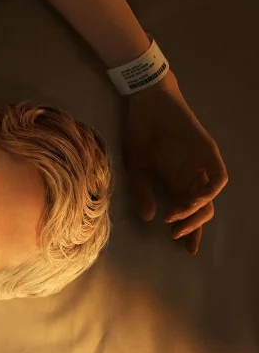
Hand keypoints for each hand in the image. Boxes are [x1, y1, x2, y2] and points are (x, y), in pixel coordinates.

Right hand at [122, 73, 226, 253]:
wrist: (148, 103)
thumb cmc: (139, 133)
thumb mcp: (135, 167)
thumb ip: (142, 193)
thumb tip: (149, 218)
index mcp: (175, 181)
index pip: (187, 212)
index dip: (188, 231)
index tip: (183, 249)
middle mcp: (192, 176)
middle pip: (202, 209)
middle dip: (192, 227)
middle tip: (177, 237)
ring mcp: (202, 165)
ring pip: (210, 197)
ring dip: (197, 212)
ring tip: (179, 221)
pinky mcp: (208, 153)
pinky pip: (217, 177)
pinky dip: (209, 192)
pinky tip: (195, 201)